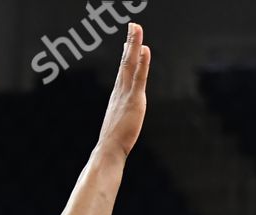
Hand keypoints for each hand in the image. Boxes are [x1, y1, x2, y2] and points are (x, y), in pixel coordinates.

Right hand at [97, 22, 149, 158]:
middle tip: (133, 25)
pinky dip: (142, 62)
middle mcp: (120, 89)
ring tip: (136, 28)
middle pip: (125, 61)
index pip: (124, 71)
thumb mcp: (120, 123)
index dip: (127, 55)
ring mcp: (126, 93)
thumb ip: (123, 117)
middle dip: (130, 42)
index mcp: (118, 94)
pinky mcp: (134, 100)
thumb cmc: (114, 141)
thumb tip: (123, 121)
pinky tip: (145, 49)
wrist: (109, 148)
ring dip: (134, 44)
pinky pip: (139, 76)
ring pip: (130, 63)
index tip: (129, 43)